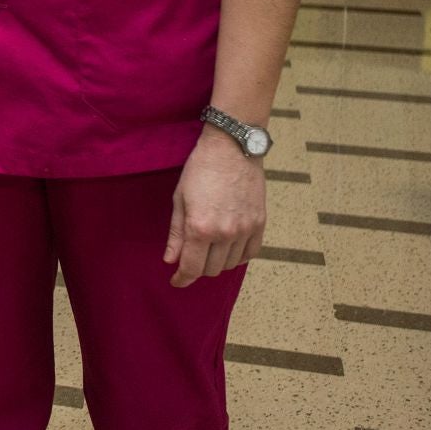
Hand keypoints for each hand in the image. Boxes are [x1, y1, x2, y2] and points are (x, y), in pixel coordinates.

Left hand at [164, 126, 266, 286]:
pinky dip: (238, 257)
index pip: (191, 267)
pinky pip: (251, 253)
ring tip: (207, 251)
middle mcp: (225, 233)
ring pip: (231, 264)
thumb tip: (170, 260)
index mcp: (201, 228)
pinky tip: (228, 250)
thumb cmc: (200, 169)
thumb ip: (176, 233)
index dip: (182, 279)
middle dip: (197, 270)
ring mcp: (246, 229)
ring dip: (217, 263)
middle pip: (211, 269)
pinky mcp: (260, 223)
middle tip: (190, 260)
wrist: (232, 148)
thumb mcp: (179, 199)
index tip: (176, 281)